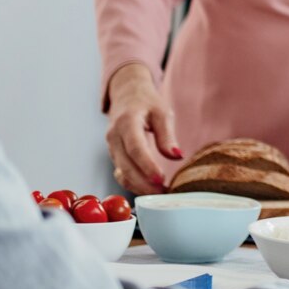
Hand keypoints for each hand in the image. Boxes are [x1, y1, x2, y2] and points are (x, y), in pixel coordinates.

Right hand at [104, 64, 180, 193]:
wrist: (127, 95)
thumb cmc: (146, 103)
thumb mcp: (162, 112)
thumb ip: (167, 135)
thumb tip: (176, 156)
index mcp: (126, 122)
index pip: (135, 148)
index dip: (147, 166)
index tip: (160, 179)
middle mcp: (114, 136)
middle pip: (125, 165)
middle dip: (143, 182)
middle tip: (164, 193)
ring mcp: (111, 147)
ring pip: (121, 172)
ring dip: (139, 186)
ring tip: (161, 193)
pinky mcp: (114, 155)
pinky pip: (121, 172)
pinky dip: (133, 183)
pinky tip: (150, 189)